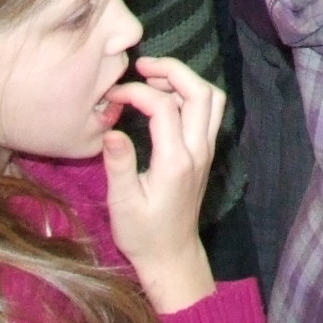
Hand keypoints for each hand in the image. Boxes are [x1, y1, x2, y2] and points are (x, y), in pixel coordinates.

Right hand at [102, 58, 222, 314]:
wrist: (172, 256)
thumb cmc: (144, 234)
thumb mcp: (124, 203)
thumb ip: (120, 164)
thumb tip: (111, 130)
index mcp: (176, 161)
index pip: (165, 107)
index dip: (138, 92)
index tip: (112, 96)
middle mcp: (198, 150)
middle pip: (201, 92)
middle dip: (173, 70)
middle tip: (141, 65)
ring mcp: (206, 150)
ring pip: (211, 98)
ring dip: (185, 80)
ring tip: (152, 76)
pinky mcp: (205, 152)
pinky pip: (208, 111)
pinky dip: (190, 94)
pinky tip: (164, 98)